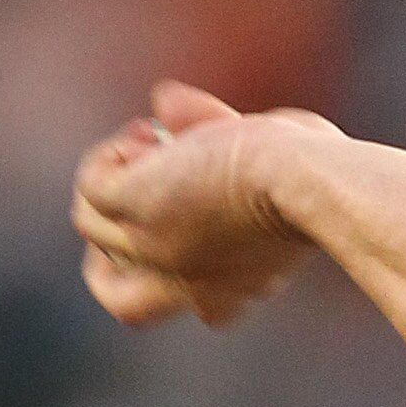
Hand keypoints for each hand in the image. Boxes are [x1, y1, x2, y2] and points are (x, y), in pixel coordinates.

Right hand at [71, 80, 340, 328]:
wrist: (302, 181)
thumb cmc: (314, 174)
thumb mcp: (267, 168)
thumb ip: (217, 141)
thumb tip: (163, 103)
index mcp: (228, 296)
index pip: (180, 303)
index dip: (165, 259)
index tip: (184, 203)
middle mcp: (186, 287)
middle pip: (117, 298)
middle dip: (112, 246)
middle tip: (141, 186)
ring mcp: (154, 251)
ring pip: (91, 223)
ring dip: (116, 174)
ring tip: (156, 142)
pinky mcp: (135, 209)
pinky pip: (92, 186)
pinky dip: (112, 155)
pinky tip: (149, 137)